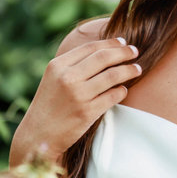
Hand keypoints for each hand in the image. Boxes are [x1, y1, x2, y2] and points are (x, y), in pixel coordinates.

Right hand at [11, 35, 140, 164]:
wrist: (38, 134)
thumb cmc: (49, 105)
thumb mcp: (53, 78)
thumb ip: (72, 65)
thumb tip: (103, 51)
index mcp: (58, 66)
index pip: (90, 48)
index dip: (110, 43)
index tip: (123, 42)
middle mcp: (68, 77)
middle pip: (104, 58)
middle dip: (124, 52)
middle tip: (135, 51)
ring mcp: (78, 95)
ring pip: (113, 75)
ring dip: (129, 70)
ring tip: (137, 69)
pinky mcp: (88, 112)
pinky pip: (113, 95)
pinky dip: (122, 90)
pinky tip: (124, 89)